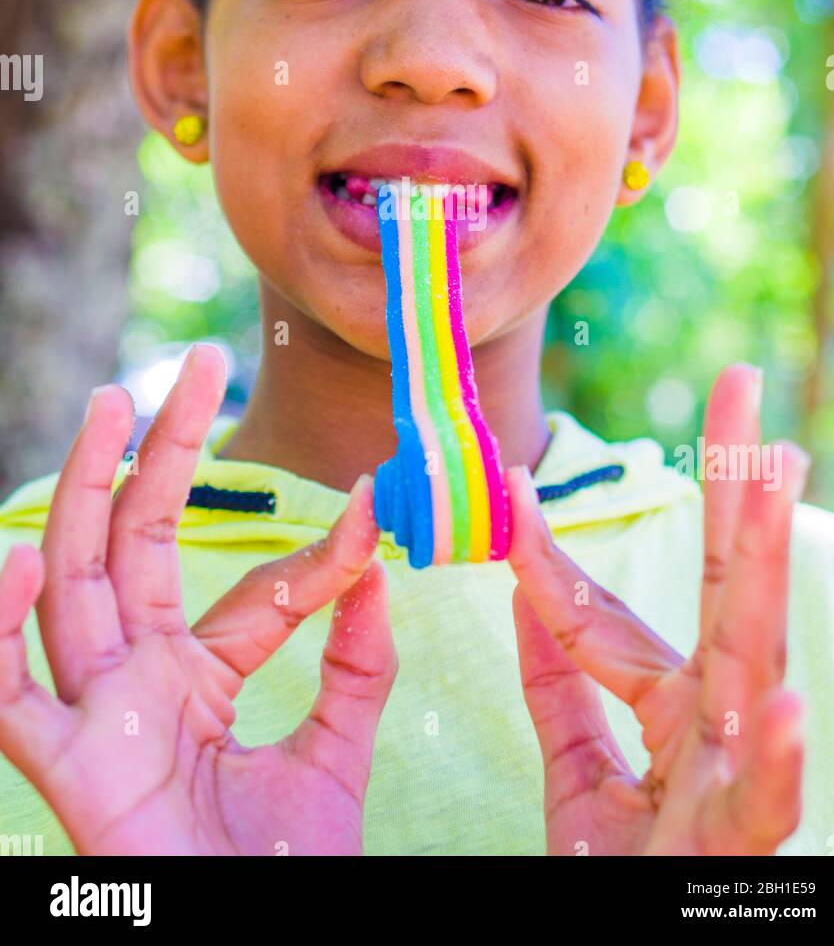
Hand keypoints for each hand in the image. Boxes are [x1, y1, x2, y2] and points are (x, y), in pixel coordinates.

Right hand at [0, 344, 396, 855]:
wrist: (263, 941)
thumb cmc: (285, 869)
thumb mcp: (335, 752)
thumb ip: (356, 665)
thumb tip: (378, 564)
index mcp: (196, 676)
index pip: (252, 588)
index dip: (317, 553)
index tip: (373, 505)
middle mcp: (137, 679)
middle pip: (138, 543)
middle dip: (160, 452)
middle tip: (194, 364)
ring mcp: (96, 716)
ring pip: (73, 585)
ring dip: (81, 491)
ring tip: (110, 406)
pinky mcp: (64, 771)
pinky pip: (10, 696)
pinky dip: (0, 630)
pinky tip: (21, 555)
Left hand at [507, 362, 808, 855]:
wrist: (628, 944)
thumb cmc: (624, 873)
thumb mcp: (579, 774)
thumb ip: (559, 684)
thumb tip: (521, 590)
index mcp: (676, 707)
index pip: (607, 616)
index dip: (551, 561)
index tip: (508, 490)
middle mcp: (717, 726)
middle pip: (727, 590)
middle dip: (736, 488)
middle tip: (742, 384)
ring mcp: (734, 780)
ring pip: (753, 661)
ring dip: (764, 566)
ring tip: (776, 471)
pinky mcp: (734, 850)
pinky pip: (760, 806)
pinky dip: (775, 761)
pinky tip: (787, 709)